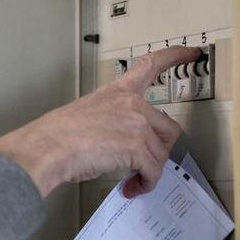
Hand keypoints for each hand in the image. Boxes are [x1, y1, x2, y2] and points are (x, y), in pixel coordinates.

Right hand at [0, 45, 200, 197]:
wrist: (47, 148)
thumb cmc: (57, 136)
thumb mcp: (87, 114)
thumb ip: (113, 121)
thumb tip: (120, 145)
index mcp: (118, 91)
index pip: (151, 65)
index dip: (175, 56)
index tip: (192, 51)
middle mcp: (132, 103)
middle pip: (168, 128)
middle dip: (158, 150)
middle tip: (143, 165)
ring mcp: (136, 123)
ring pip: (160, 154)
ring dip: (149, 172)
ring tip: (132, 181)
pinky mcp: (136, 146)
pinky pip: (153, 170)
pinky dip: (145, 184)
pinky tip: (132, 188)